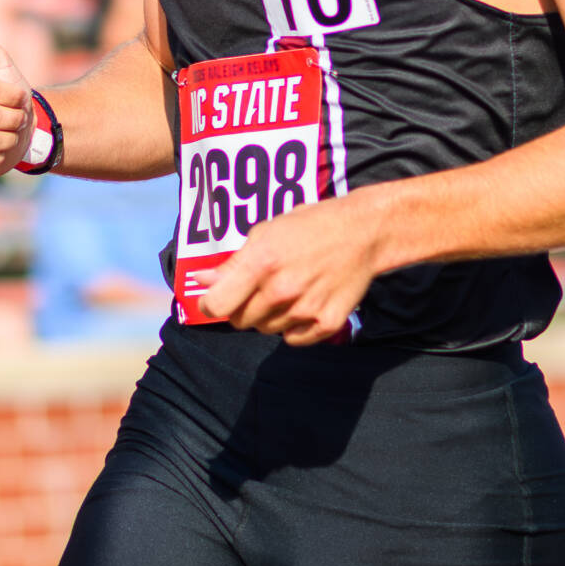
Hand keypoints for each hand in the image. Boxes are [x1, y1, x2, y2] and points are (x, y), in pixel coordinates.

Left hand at [196, 201, 385, 345]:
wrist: (363, 231)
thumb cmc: (310, 226)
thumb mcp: (266, 232)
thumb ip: (232, 263)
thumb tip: (201, 280)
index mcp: (261, 262)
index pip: (217, 305)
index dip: (209, 304)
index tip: (213, 299)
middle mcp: (281, 290)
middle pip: (240, 321)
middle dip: (242, 308)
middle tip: (259, 289)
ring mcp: (305, 309)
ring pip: (266, 330)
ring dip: (269, 316)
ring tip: (287, 290)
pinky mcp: (327, 323)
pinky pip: (293, 339)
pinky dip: (294, 327)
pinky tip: (304, 302)